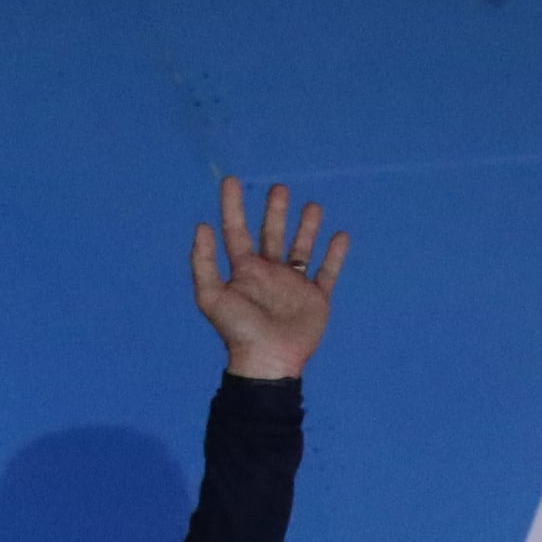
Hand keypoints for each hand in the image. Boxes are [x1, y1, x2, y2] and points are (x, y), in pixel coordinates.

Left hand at [191, 176, 348, 378]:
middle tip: (278, 187)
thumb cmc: (237, 330)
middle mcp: (268, 274)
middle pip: (271, 235)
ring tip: (311, 205)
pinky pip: (327, 272)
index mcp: (243, 271)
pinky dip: (334, 255)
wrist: (267, 360)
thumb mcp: (211, 297)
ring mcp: (293, 285)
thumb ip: (204, 263)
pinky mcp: (315, 297)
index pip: (236, 232)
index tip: (230, 180)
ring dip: (306, 227)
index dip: (232, 207)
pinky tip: (340, 236)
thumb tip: (201, 227)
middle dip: (274, 212)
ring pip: (301, 248)